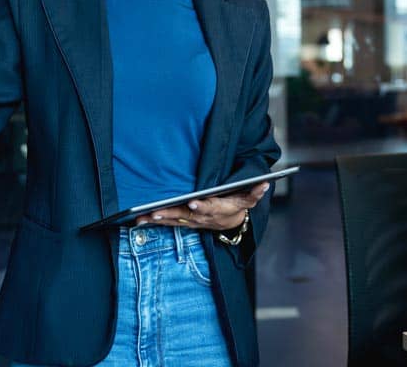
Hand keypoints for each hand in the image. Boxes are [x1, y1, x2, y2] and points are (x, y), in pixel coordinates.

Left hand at [135, 183, 269, 230]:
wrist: (233, 222)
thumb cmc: (238, 204)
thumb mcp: (249, 198)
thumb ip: (256, 192)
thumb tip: (265, 183)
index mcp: (219, 210)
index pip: (211, 208)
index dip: (203, 206)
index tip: (193, 202)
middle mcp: (205, 218)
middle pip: (187, 216)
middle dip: (172, 214)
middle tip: (157, 212)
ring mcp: (194, 222)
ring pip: (176, 221)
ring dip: (160, 219)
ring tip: (144, 217)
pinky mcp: (186, 222)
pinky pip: (170, 223)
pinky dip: (156, 222)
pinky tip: (141, 220)